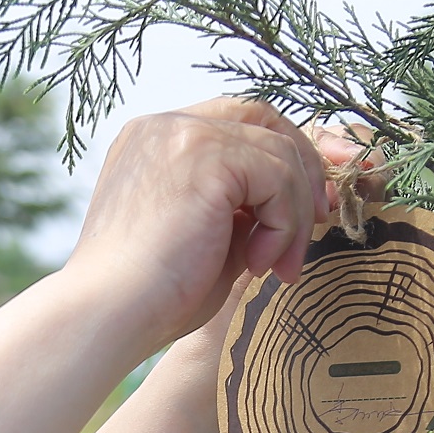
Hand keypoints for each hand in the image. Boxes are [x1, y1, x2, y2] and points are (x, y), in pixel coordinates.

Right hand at [59, 99, 330, 350]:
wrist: (108, 315)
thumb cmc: (151, 298)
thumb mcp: (207, 239)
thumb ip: (244, 210)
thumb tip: (302, 203)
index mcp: (155, 141)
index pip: (238, 122)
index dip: (286, 152)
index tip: (317, 197)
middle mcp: (164, 124)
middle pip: (264, 117)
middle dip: (308, 162)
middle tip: (324, 217)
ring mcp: (182, 132)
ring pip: (279, 153)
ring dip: (293, 216)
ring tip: (275, 268)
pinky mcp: (204, 155)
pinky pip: (277, 177)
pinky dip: (284, 225)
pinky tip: (259, 265)